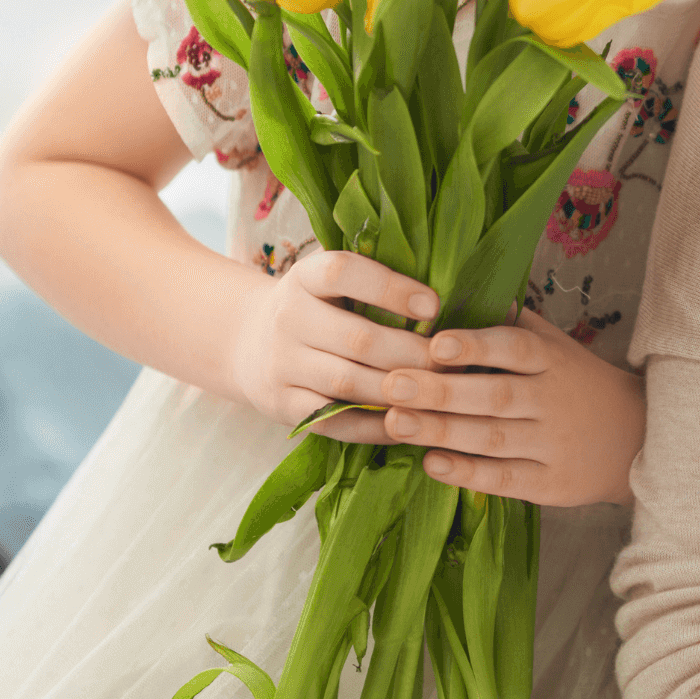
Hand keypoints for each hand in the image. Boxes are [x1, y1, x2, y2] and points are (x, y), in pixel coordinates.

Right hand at [227, 247, 436, 434]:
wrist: (249, 342)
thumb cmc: (317, 306)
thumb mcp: (331, 281)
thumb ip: (375, 280)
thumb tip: (443, 297)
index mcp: (305, 278)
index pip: (343, 273)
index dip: (391, 288)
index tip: (433, 306)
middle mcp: (287, 318)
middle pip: (357, 339)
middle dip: (411, 353)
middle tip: (450, 360)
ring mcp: (281, 365)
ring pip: (348, 384)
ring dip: (398, 390)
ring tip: (438, 390)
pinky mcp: (282, 405)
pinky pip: (334, 421)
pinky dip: (374, 425)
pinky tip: (409, 420)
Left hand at [376, 308, 643, 506]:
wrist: (634, 437)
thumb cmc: (577, 383)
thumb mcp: (556, 345)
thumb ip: (513, 322)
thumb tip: (460, 287)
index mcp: (552, 359)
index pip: (514, 348)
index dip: (476, 345)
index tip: (436, 343)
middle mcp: (553, 399)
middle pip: (496, 395)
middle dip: (442, 391)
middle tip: (392, 385)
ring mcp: (553, 443)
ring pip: (493, 438)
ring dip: (442, 431)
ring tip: (395, 422)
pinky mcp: (551, 483)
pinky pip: (505, 479)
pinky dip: (468, 473)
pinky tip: (432, 463)